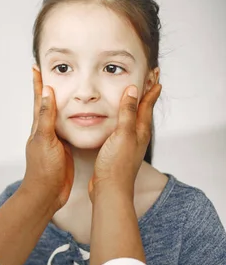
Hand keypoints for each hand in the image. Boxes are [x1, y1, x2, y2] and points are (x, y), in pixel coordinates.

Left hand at [23, 68, 73, 210]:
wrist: (47, 193)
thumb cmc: (44, 168)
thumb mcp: (45, 139)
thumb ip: (46, 117)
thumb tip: (47, 92)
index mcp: (39, 127)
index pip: (39, 99)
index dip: (38, 83)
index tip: (36, 67)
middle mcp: (46, 131)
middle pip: (48, 105)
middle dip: (49, 88)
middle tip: (53, 73)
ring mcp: (55, 141)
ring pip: (59, 117)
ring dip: (62, 103)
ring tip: (67, 89)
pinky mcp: (64, 149)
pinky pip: (69, 130)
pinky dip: (73, 120)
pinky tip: (78, 117)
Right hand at [89, 84, 161, 198]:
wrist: (109, 189)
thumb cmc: (116, 164)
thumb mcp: (122, 134)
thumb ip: (127, 113)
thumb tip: (132, 91)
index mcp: (140, 130)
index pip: (147, 104)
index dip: (150, 89)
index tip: (154, 75)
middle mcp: (136, 136)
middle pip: (142, 110)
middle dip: (144, 95)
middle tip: (147, 80)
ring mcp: (126, 143)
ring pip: (132, 119)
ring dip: (132, 106)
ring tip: (130, 95)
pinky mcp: (116, 149)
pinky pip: (121, 128)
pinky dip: (120, 118)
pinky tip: (113, 119)